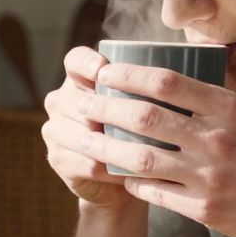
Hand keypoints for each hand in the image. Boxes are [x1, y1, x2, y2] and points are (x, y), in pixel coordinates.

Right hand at [41, 47, 135, 209]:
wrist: (123, 175)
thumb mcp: (146, 107)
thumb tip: (180, 79)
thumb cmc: (140, 132)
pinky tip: (128, 173)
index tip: (102, 71)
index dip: (86, 63)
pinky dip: (109, 168)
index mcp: (79, 79)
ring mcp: (55, 130)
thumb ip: (150, 92)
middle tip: (137, 125)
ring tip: (140, 152)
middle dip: (103, 112)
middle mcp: (61, 101)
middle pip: (76, 100)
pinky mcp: (58, 159)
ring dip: (109, 144)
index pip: (75, 61)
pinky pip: (85, 162)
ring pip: (80, 134)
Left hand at [78, 62, 235, 236]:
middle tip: (84, 104)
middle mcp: (217, 140)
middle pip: (145, 117)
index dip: (129, 75)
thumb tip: (188, 77)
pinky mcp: (206, 210)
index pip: (167, 82)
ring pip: (142, 158)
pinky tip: (122, 176)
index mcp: (231, 110)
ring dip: (109, 148)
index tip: (107, 72)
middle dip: (107, 108)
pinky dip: (135, 183)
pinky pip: (156, 193)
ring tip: (89, 141)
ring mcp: (209, 177)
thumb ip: (224, 101)